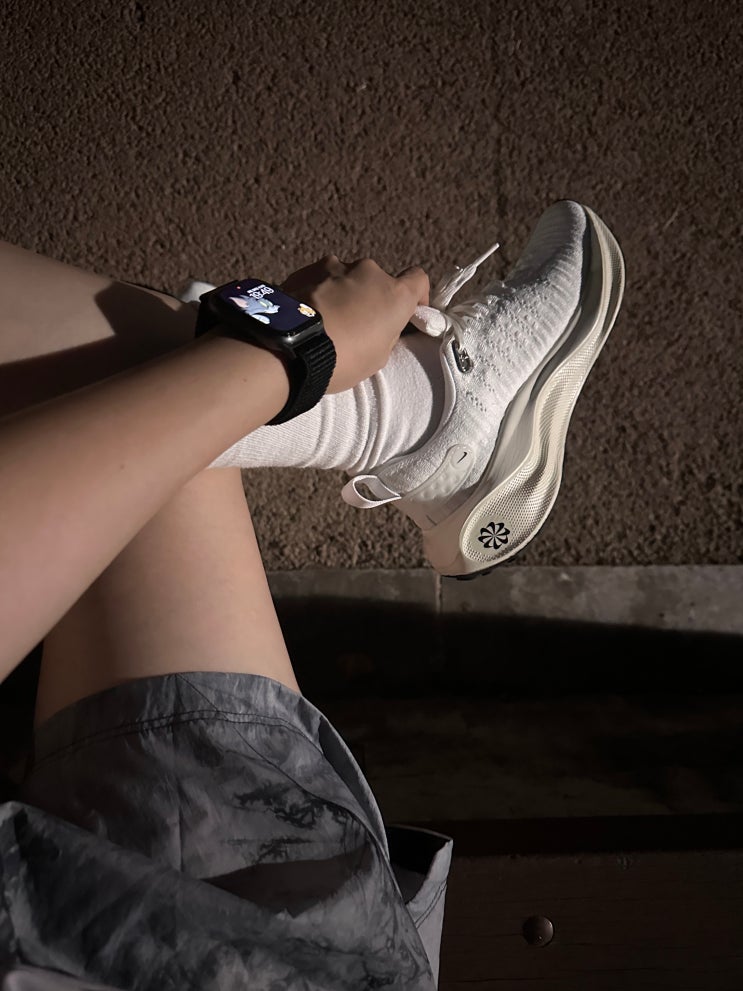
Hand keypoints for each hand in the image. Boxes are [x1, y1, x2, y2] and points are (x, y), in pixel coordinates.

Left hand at [280, 254, 429, 393]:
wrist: (290, 347)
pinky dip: (318, 291)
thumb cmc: (342, 359)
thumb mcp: (376, 357)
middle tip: (356, 326)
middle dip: (370, 298)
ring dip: (342, 293)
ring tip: (326, 321)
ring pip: (346, 278)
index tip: (407, 310)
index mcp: (395, 294)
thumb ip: (385, 333)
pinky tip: (307, 314)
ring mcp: (335, 265)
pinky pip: (320, 278)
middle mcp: (369, 271)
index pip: (418, 279)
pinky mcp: (306, 268)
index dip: (415, 295)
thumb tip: (379, 324)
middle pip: (377, 281)